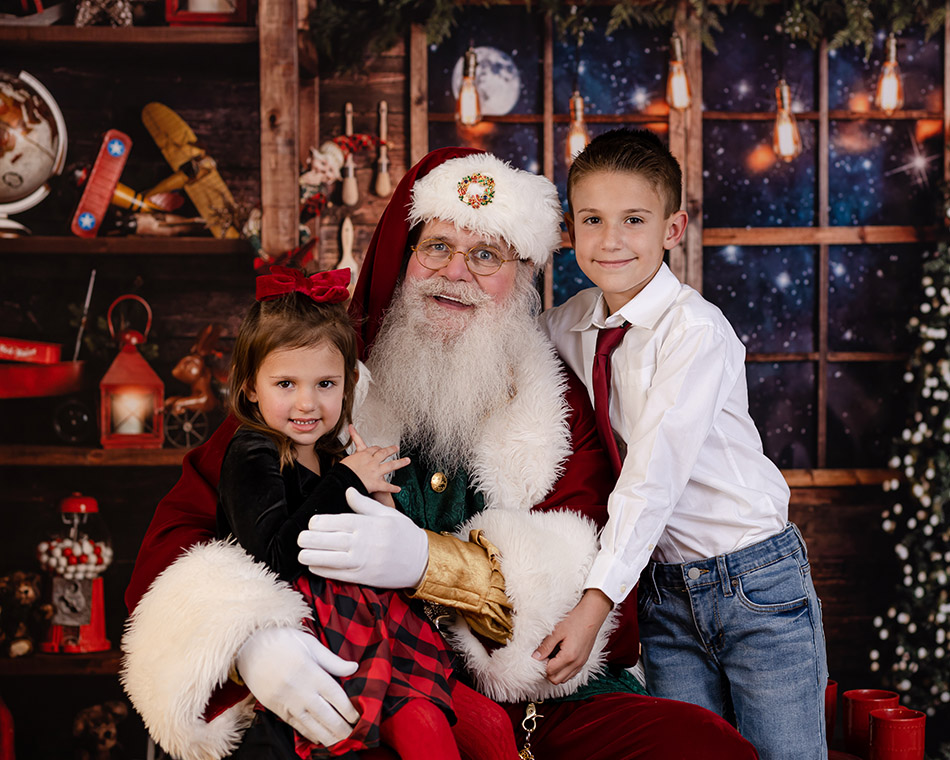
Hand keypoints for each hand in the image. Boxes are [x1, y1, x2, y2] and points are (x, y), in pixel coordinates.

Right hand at [236, 627, 359, 745]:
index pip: (336, 696)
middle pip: (326, 715)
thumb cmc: (282, 641)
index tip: (357, 717)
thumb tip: (354, 667)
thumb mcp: (310, 644)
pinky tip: (318, 738)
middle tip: (352, 735)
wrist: (248, 647)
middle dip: (341, 727)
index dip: (348, 710)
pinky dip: (308, 733)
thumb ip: (333, 660)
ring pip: (311, 724)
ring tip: (339, 742)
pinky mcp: (276, 708)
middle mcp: (301, 690)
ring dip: (327, 735)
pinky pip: (295, 725)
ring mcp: (287, 701)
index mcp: (311, 672)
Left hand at [297, 488, 428, 587]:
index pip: (337, 522)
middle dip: (311, 539)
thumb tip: (348, 491)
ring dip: (312, 556)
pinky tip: (314, 566)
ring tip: (301, 553)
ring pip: (330, 558)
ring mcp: (363, 561)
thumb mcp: (387, 513)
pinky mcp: (363, 576)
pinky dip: (323, 570)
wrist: (421, 560)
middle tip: (300, 538)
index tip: (311, 523)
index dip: (320, 523)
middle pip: (329, 540)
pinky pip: (338, 574)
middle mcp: (363, 543)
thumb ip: (364, 504)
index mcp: (368, 524)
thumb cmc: (404, 533)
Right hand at [340, 425, 409, 496]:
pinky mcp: (377, 483)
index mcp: (363, 455)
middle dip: (391, 450)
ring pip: (391, 465)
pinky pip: (387, 486)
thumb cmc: (341, 472)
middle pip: (384, 453)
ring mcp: (376, 472)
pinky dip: (393, 488)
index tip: (379, 447)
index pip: (373, 449)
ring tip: (407, 461)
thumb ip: (352, 460)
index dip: (377, 448)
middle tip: (396, 448)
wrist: (342, 481)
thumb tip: (353, 460)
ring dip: (400, 463)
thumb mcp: (345, 462)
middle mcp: (372, 462)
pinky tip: (398, 488)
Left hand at [532, 589, 612, 684]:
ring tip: (551, 656)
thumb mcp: (557, 631)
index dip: (541, 665)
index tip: (539, 654)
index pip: (550, 672)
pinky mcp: (584, 660)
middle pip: (556, 680)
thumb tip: (535, 657)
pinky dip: (564, 670)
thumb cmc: (575, 619)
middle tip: (544, 656)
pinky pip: (572, 673)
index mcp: (569, 657)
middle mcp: (576, 664)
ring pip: (564, 678)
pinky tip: (559, 657)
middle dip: (547, 671)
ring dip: (556, 672)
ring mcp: (581, 663)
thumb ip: (545, 646)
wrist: (592, 614)